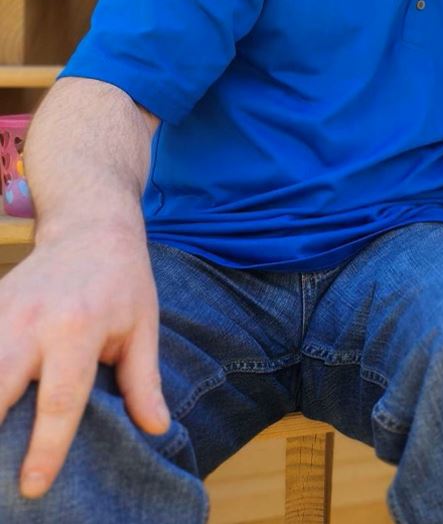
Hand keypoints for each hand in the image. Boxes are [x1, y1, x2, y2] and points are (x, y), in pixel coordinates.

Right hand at [0, 222, 168, 498]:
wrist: (91, 227)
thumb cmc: (123, 283)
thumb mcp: (143, 326)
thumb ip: (142, 380)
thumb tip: (157, 428)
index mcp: (78, 329)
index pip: (60, 399)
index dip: (46, 447)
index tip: (34, 485)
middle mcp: (32, 322)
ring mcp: (2, 313)